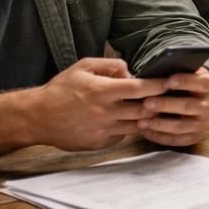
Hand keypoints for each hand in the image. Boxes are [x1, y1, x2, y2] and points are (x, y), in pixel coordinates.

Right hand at [28, 58, 169, 151]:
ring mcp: (104, 130)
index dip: (158, 85)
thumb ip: (110, 65)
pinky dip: (128, 128)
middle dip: (157, 103)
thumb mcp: (83, 67)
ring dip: (146, 118)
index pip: (140, 88)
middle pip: (144, 109)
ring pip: (137, 125)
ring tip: (151, 109)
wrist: (37, 117)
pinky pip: (123, 136)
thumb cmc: (61, 89)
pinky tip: (127, 120)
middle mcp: (105, 112)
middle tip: (166, 98)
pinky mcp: (100, 143)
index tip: (170, 82)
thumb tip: (131, 72)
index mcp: (102, 91)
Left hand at [137, 66, 208, 145]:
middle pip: (188, 106)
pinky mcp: (194, 137)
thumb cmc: (186, 84)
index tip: (167, 81)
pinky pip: (176, 140)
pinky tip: (145, 130)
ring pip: (181, 126)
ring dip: (160, 124)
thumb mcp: (188, 72)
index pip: (201, 83)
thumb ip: (177, 70)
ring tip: (141, 121)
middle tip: (146, 103)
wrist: (200, 101)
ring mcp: (203, 123)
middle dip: (166, 105)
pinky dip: (159, 136)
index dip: (185, 82)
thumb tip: (155, 69)